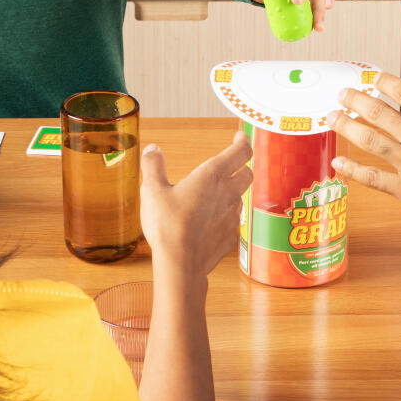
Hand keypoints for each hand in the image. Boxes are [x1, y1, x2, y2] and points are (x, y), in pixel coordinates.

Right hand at [139, 129, 253, 280]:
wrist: (180, 264)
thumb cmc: (168, 225)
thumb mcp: (152, 190)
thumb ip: (153, 166)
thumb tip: (152, 149)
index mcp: (212, 175)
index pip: (241, 151)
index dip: (243, 141)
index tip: (239, 137)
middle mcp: (227, 193)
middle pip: (248, 174)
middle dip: (242, 166)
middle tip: (231, 164)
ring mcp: (231, 217)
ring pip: (241, 198)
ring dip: (233, 193)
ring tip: (216, 194)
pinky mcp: (229, 237)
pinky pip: (232, 222)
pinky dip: (225, 218)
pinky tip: (211, 222)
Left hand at [327, 76, 400, 228]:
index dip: (387, 82)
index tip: (374, 78)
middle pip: (379, 112)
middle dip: (357, 100)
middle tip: (342, 93)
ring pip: (370, 140)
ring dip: (348, 126)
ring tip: (331, 117)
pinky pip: (372, 178)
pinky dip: (353, 171)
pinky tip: (338, 165)